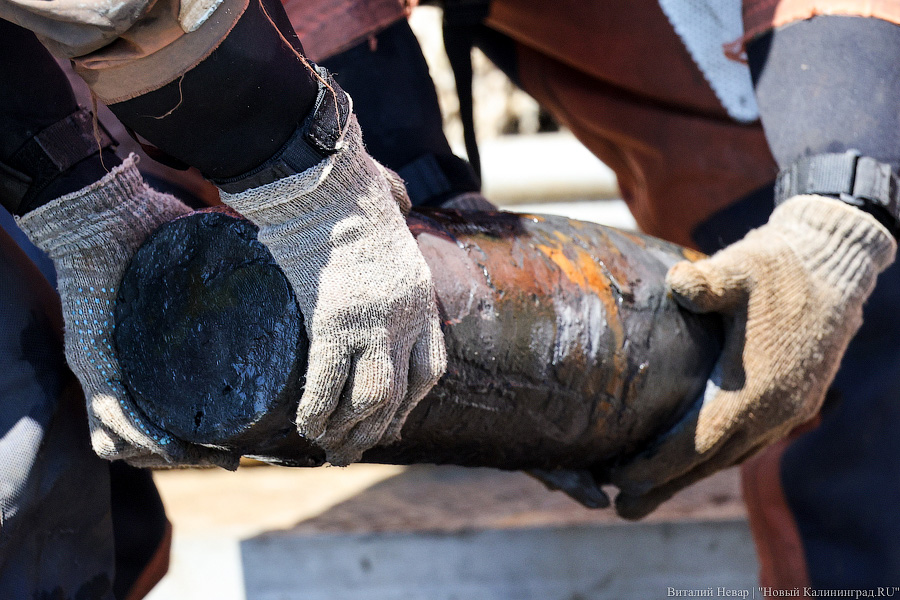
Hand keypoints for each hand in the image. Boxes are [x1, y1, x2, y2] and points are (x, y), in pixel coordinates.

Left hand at [17, 155, 237, 468]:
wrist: (100, 206)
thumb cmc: (142, 227)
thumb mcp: (192, 260)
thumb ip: (223, 269)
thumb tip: (269, 254)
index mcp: (135, 355)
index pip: (154, 418)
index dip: (189, 437)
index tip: (230, 439)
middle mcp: (114, 372)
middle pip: (140, 444)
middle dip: (184, 455)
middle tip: (225, 452)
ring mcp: (100, 370)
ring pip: (123, 444)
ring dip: (164, 455)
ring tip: (205, 450)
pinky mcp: (92, 359)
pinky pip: (111, 418)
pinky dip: (142, 436)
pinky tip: (172, 442)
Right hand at [220, 116, 446, 464]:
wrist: (326, 178)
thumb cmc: (349, 190)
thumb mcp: (389, 211)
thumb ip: (399, 214)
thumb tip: (397, 193)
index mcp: (420, 296)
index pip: (431, 366)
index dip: (413, 401)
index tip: (396, 421)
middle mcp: (405, 315)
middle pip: (403, 391)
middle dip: (380, 429)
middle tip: (354, 449)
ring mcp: (373, 321)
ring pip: (372, 398)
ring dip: (350, 431)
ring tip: (330, 449)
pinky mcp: (334, 320)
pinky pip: (329, 382)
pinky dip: (317, 411)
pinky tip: (306, 428)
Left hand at [610, 195, 895, 518]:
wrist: (833, 267)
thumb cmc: (779, 267)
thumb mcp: (742, 266)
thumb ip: (709, 281)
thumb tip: (680, 285)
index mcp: (759, 389)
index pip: (700, 442)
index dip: (658, 464)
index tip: (619, 479)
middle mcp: (775, 411)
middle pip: (711, 462)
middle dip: (665, 485)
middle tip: (623, 509)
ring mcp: (787, 412)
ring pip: (730, 456)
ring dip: (688, 475)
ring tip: (646, 494)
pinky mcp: (792, 404)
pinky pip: (746, 442)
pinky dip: (714, 455)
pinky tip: (691, 458)